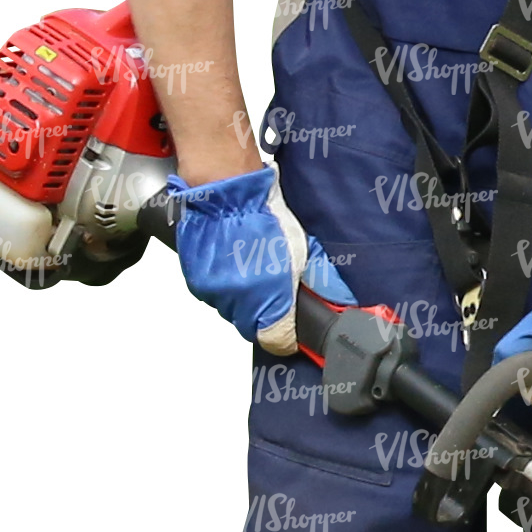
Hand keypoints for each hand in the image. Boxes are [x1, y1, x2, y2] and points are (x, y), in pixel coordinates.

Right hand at [168, 165, 354, 354]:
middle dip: (266, 315)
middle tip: (274, 289)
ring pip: (233, 312)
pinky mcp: (196, 282)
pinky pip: (215, 297)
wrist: (224, 190)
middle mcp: (234, 300)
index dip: (287, 336)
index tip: (292, 329)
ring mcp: (212, 292)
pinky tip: (235, 265)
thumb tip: (336, 302)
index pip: (277, 340)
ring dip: (245, 300)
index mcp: (264, 296)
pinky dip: (226, 288)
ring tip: (253, 270)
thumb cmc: (264, 214)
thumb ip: (320, 282)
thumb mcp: (303, 250)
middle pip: (253, 327)